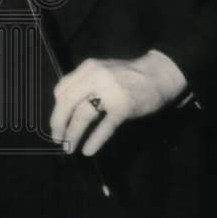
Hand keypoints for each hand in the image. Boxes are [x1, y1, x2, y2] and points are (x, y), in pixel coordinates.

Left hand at [49, 51, 186, 156]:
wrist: (160, 75)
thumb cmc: (130, 75)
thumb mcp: (103, 70)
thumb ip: (86, 82)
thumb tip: (65, 106)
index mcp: (89, 68)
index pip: (62, 88)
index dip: (57, 108)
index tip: (57, 121)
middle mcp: (96, 77)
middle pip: (68, 101)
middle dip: (59, 122)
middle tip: (57, 138)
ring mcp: (110, 92)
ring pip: (84, 114)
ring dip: (73, 133)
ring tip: (69, 147)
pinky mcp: (124, 107)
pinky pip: (104, 126)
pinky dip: (95, 140)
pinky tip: (88, 150)